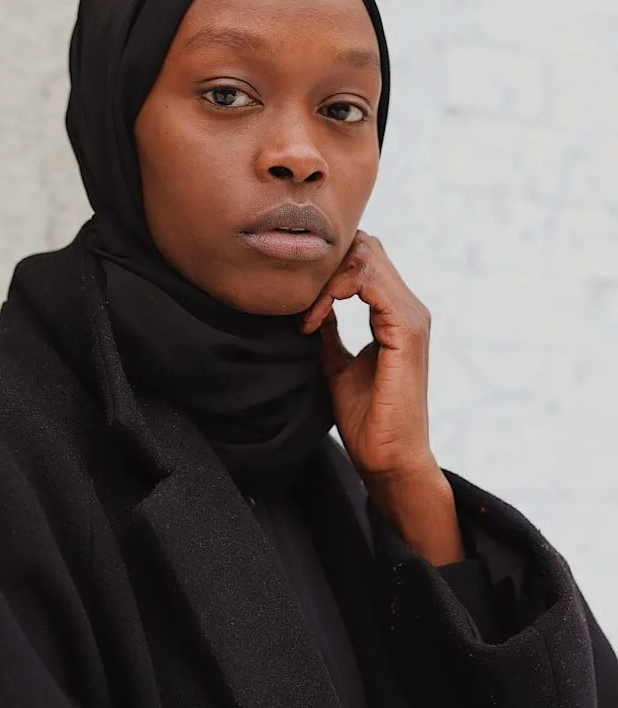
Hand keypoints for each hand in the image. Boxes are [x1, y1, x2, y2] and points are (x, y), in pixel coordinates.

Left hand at [302, 231, 462, 562]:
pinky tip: (314, 320)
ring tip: (305, 314)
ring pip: (367, 258)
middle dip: (324, 265)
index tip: (297, 305)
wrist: (388, 459)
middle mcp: (410, 309)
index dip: (326, 268)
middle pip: (367, 248)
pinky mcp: (406, 331)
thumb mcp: (337, 363)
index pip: (364, 259)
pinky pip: (369, 283)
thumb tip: (311, 307)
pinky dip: (334, 292)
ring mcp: (411, 317)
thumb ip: (330, 331)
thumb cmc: (367, 419)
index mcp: (396, 315)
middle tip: (296, 300)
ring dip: (326, 279)